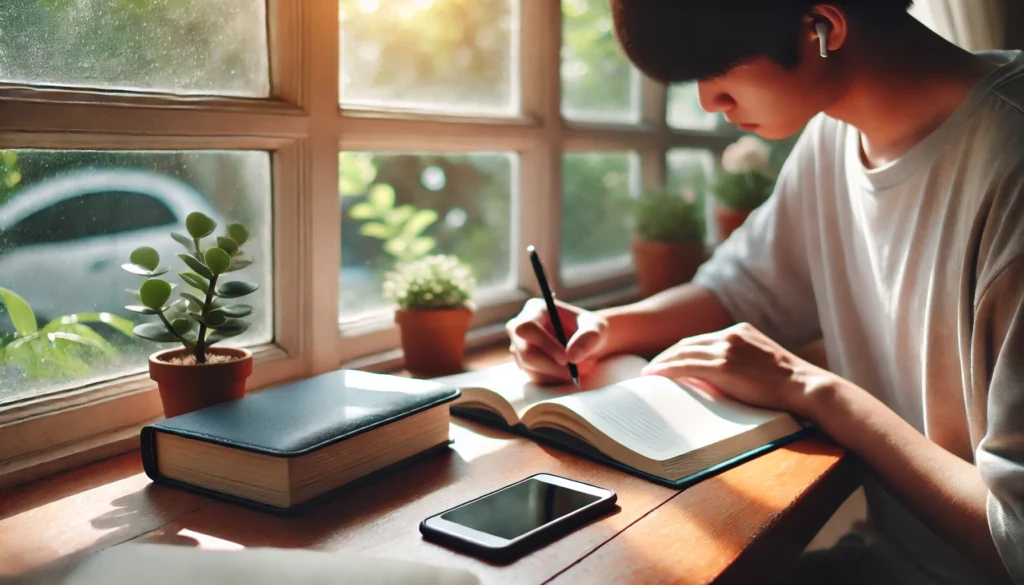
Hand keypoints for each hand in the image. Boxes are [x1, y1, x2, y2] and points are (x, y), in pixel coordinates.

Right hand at [506, 298, 608, 384]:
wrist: (588, 343)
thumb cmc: (591, 329)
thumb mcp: (596, 329)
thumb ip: (587, 339)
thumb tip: (571, 358)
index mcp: (534, 309)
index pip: (527, 328)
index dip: (544, 344)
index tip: (566, 359)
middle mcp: (520, 328)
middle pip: (525, 352)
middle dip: (552, 366)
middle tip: (577, 372)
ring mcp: (519, 348)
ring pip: (531, 368)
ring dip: (559, 374)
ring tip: (584, 368)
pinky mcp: (525, 365)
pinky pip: (537, 379)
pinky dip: (557, 379)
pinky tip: (572, 372)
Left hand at [641, 322, 831, 416]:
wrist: (806, 387)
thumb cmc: (789, 384)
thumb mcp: (763, 362)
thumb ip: (741, 362)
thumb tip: (720, 377)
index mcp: (741, 331)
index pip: (702, 339)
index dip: (682, 350)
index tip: (670, 360)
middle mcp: (730, 335)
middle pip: (688, 343)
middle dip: (667, 355)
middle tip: (653, 368)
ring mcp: (726, 350)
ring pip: (683, 352)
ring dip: (662, 362)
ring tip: (649, 374)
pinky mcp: (723, 367)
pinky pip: (685, 366)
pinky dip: (666, 369)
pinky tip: (654, 376)